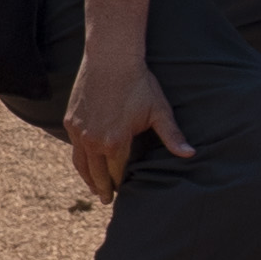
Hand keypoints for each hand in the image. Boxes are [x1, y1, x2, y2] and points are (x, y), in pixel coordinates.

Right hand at [61, 50, 191, 201]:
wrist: (110, 59)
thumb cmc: (139, 85)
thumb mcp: (159, 111)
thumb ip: (172, 136)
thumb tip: (190, 154)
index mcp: (114, 143)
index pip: (116, 173)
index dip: (120, 184)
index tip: (124, 195)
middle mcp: (93, 141)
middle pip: (96, 173)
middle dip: (103, 188)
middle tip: (107, 200)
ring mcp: (78, 131)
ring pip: (81, 163)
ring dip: (88, 177)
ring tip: (95, 188)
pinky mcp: (70, 120)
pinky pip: (74, 147)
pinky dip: (80, 159)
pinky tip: (85, 162)